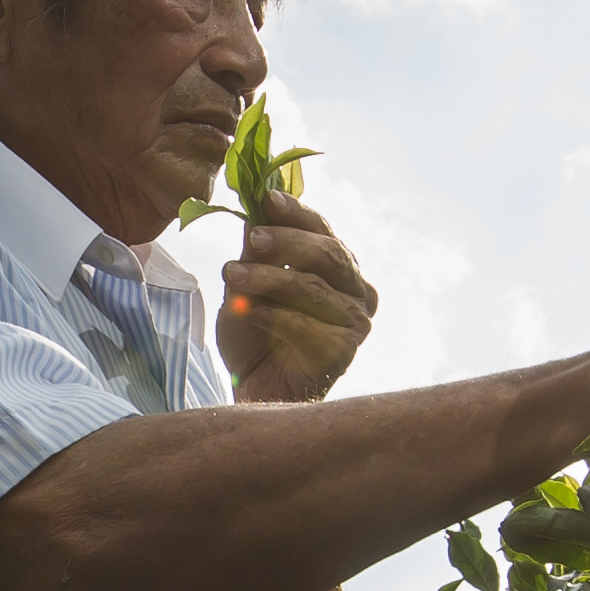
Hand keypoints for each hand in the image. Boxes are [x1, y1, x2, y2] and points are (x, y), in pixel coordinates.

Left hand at [223, 194, 378, 402]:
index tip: (268, 200)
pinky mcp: (342, 354)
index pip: (324, 231)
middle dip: (288, 242)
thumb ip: (256, 250)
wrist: (254, 390)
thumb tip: (255, 206)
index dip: (298, 213)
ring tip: (231, 274)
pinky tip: (244, 311)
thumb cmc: (255, 335)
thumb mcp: (247, 283)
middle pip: (329, 255)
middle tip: (253, 238)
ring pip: (313, 289)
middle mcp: (358, 294)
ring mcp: (355, 325)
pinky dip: (271, 316)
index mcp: (340, 269)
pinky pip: (305, 326)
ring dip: (268, 279)